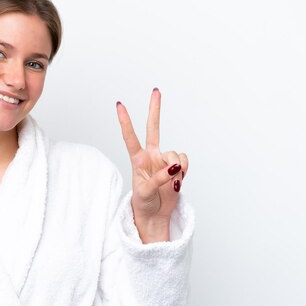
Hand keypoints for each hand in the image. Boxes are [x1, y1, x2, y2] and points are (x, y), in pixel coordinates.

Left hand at [116, 88, 188, 242]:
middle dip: (155, 110)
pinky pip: (185, 162)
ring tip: (171, 182)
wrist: (155, 214)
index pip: (130, 137)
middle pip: (153, 128)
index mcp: (137, 159)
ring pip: (176, 154)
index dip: (125, 121)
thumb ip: (158, 178)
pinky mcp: (177, 168)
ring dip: (176, 168)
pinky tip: (177, 181)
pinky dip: (184, 172)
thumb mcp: (145, 191)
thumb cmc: (143, 202)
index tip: (119, 105)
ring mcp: (164, 160)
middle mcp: (151, 156)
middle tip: (156, 91)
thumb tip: (173, 167)